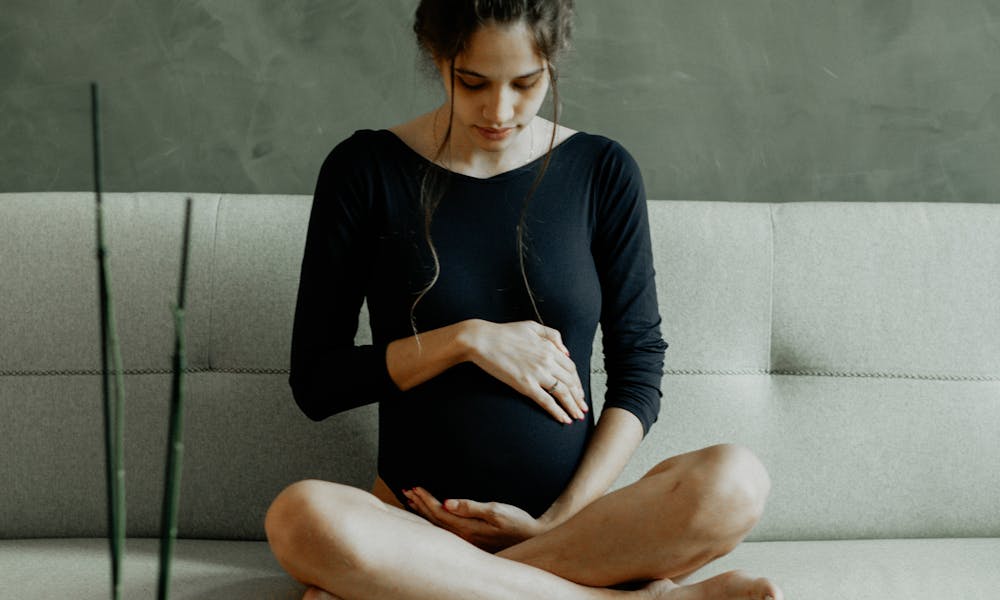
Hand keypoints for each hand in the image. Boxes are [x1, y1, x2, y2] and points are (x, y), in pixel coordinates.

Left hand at [402, 486, 547, 551]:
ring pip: (438, 526)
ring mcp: (467, 541)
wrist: (532, 538)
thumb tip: (446, 503)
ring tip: (412, 500)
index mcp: (467, 528)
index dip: (425, 499)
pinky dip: (434, 519)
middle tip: (406, 490)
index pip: (438, 512)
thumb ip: (470, 507)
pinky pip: (445, 529)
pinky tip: (432, 514)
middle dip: (420, 504)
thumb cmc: (517, 522)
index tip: (414, 487)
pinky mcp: (472, 540)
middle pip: (434, 520)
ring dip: (424, 512)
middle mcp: (464, 537)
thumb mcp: (496, 510)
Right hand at [462, 320, 586, 423]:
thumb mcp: (532, 326)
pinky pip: (546, 401)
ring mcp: (537, 374)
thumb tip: (566, 351)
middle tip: (582, 408)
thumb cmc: (504, 332)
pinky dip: (557, 411)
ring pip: (562, 393)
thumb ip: (552, 335)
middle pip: (570, 382)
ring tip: (577, 416)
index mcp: (549, 348)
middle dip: (578, 397)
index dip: (577, 381)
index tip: (579, 391)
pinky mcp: (525, 385)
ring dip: (572, 406)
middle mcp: (547, 361)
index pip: (571, 368)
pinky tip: (564, 419)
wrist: (482, 340)